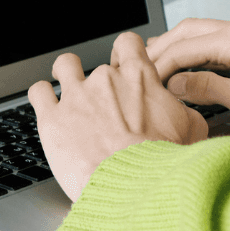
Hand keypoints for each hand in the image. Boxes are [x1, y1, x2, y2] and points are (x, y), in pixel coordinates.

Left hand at [29, 31, 208, 202]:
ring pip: (64, 65)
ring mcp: (76, 97)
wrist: (134, 187)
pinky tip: (46, 102)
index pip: (128, 43)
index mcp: (138, 78)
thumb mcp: (190, 130)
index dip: (124, 52)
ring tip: (66, 87)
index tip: (122, 63)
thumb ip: (184, 111)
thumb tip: (185, 111)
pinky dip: (41, 95)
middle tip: (102, 101)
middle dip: (99, 81)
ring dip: (65, 73)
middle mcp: (106, 79)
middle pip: (97, 64)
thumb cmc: (161, 163)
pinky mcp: (52, 119)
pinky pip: (38, 91)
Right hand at [147, 18, 229, 133]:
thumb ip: (208, 89)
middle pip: (188, 31)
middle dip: (160, 50)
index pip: (181, 47)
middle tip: (138, 70)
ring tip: (159, 67)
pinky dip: (198, 49)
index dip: (157, 66)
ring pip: (203, 32)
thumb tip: (176, 84)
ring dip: (178, 47)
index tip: (141, 82)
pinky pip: (219, 38)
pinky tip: (195, 63)